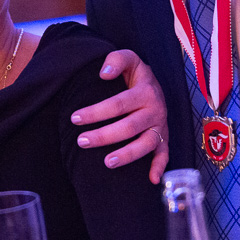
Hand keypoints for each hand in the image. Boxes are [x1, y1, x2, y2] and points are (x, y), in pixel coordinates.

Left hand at [71, 49, 169, 183]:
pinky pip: (164, 155)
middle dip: (104, 136)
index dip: (96, 112)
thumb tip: (104, 74)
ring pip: (146, 144)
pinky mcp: (164, 138)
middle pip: (129, 127)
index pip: (118, 104)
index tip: (75, 118)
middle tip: (82, 141)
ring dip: (128, 154)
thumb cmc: (134, 74)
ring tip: (107, 162)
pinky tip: (151, 181)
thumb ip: (116, 60)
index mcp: (146, 91)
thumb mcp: (128, 58)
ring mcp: (161, 126)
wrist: (153, 83)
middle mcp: (156, 110)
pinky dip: (160, 168)